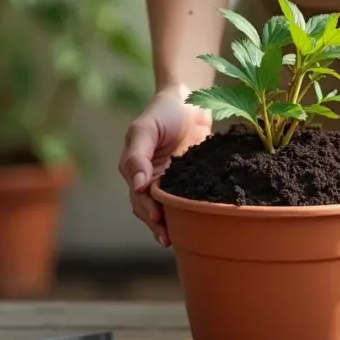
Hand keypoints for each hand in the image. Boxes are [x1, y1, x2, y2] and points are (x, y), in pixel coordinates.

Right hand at [119, 86, 210, 245]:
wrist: (189, 100)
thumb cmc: (161, 113)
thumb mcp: (144, 130)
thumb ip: (137, 157)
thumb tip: (136, 186)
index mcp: (136, 172)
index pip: (139, 198)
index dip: (147, 211)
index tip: (157, 220)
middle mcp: (153, 181)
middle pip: (153, 210)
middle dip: (159, 225)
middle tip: (169, 239)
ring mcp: (173, 182)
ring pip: (171, 209)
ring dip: (175, 224)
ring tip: (184, 239)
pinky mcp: (194, 180)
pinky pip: (191, 199)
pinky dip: (194, 212)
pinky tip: (203, 223)